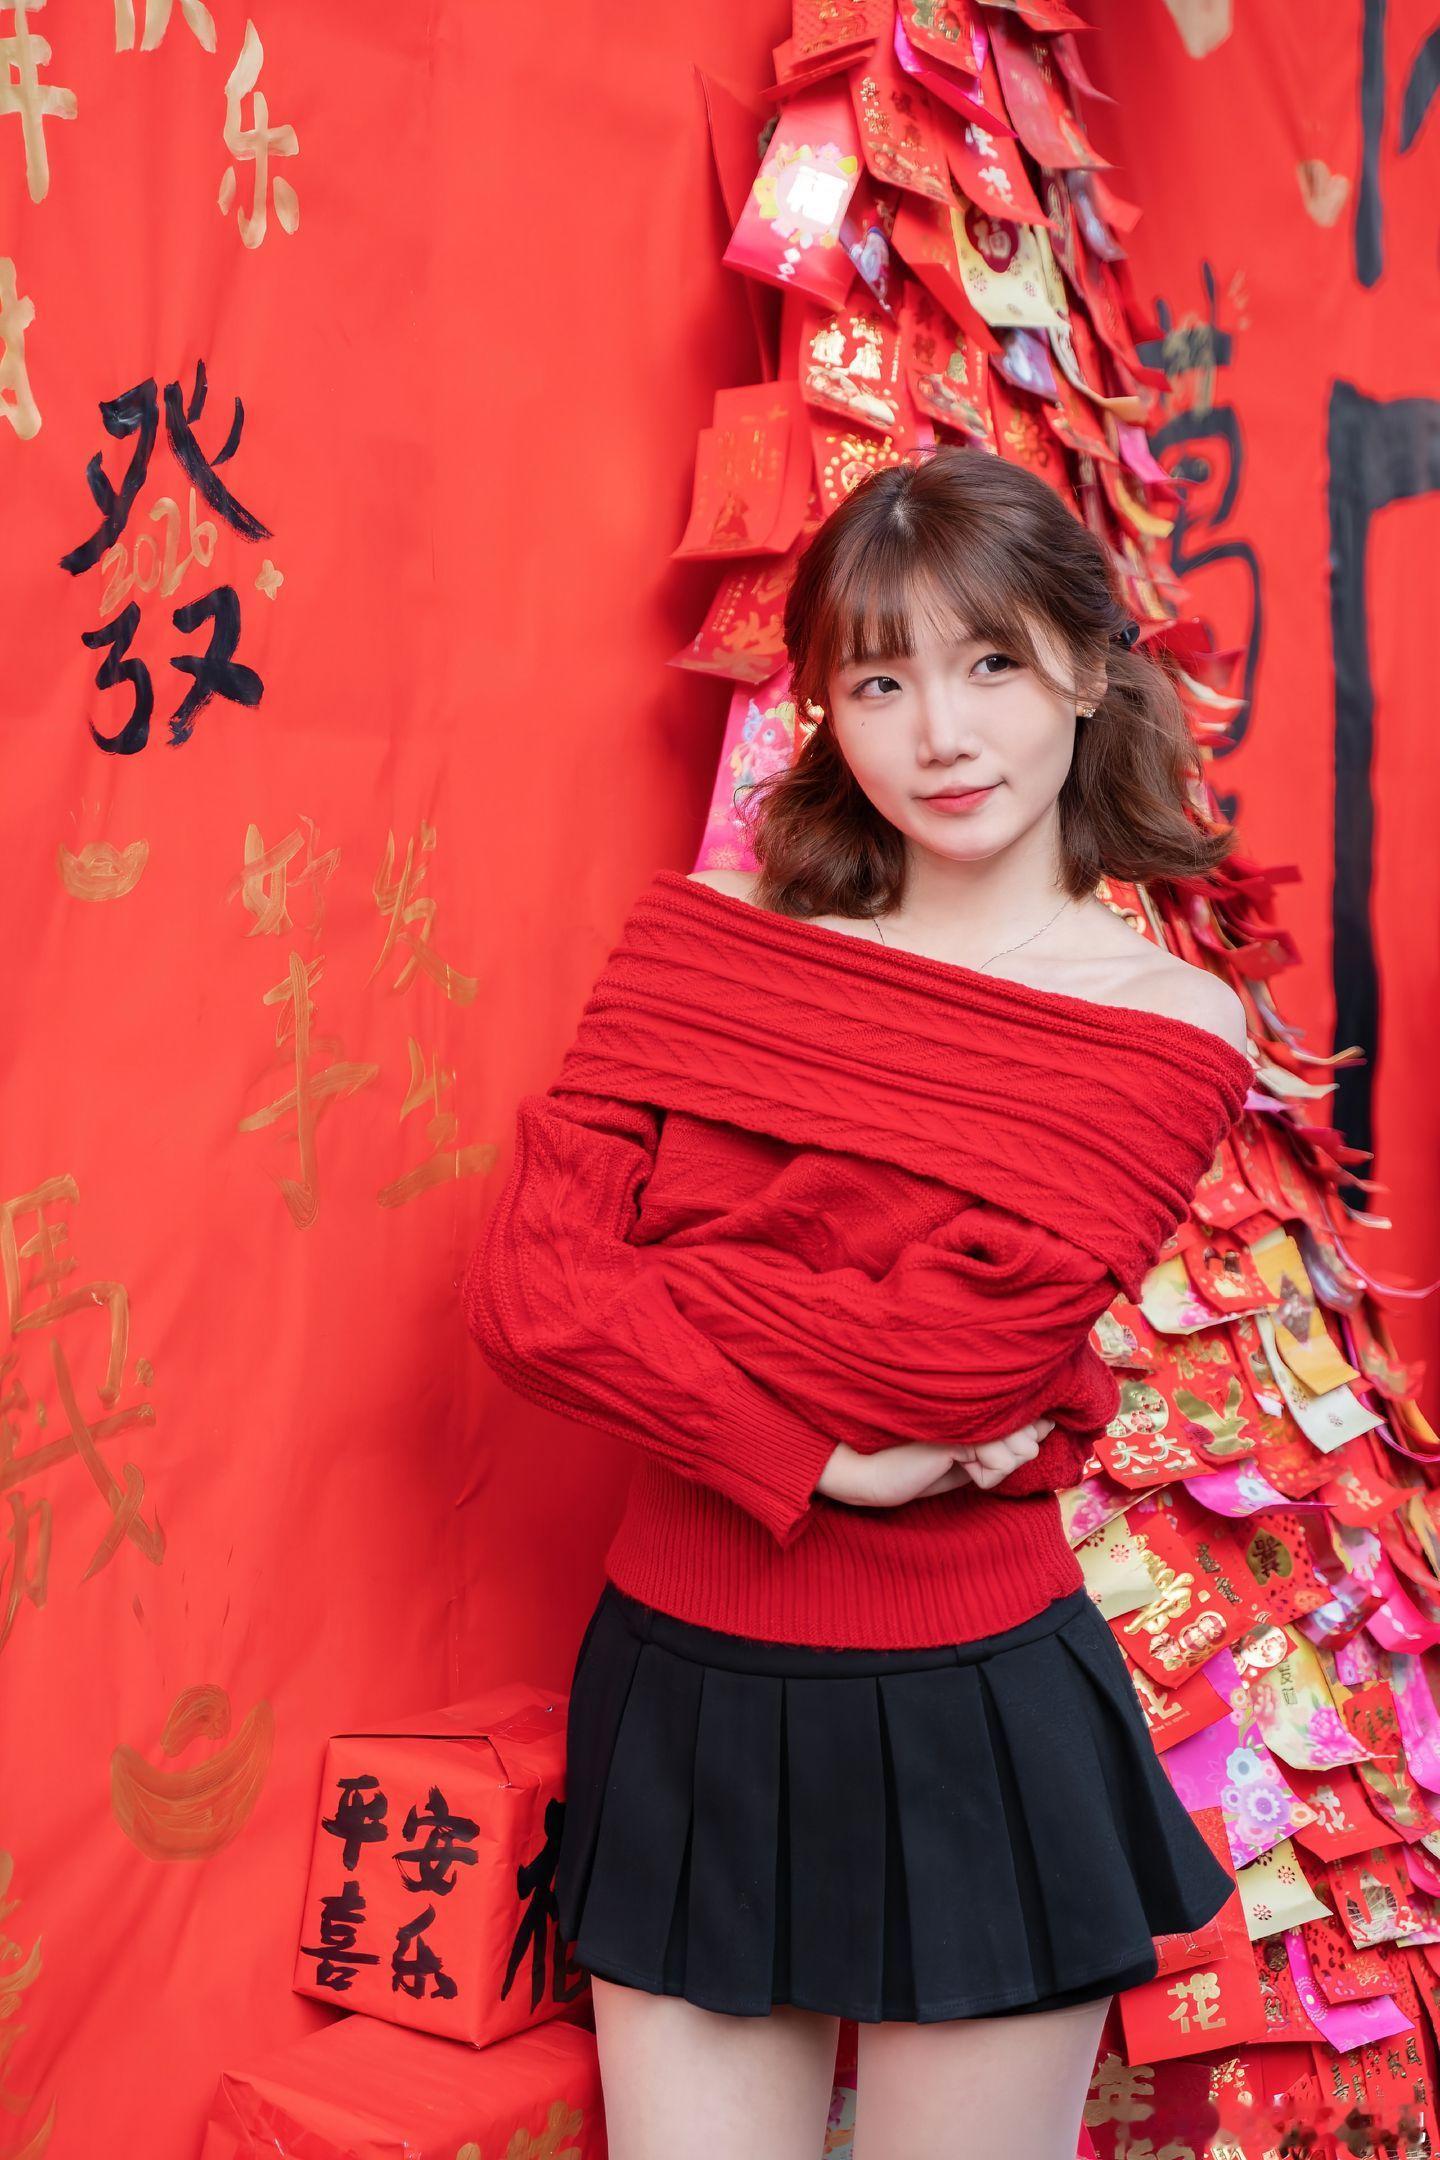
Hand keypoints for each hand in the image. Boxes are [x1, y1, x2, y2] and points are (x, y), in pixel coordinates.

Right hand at [816, 1419, 1055, 1509]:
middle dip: (1006, 1460)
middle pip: (1032, 1435)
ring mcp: (969, 1406)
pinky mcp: (962, 1425)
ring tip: (957, 1460)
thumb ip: (1007, 1440)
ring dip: (992, 1469)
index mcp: (975, 1397)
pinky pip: (1001, 1461)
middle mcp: (977, 1394)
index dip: (1022, 1437)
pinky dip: (983, 1476)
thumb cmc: (915, 1466)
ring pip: (1021, 1450)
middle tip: (966, 1459)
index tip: (983, 1447)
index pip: (1031, 1415)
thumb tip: (1048, 1424)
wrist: (871, 1472)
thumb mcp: (970, 1459)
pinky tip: (950, 1464)